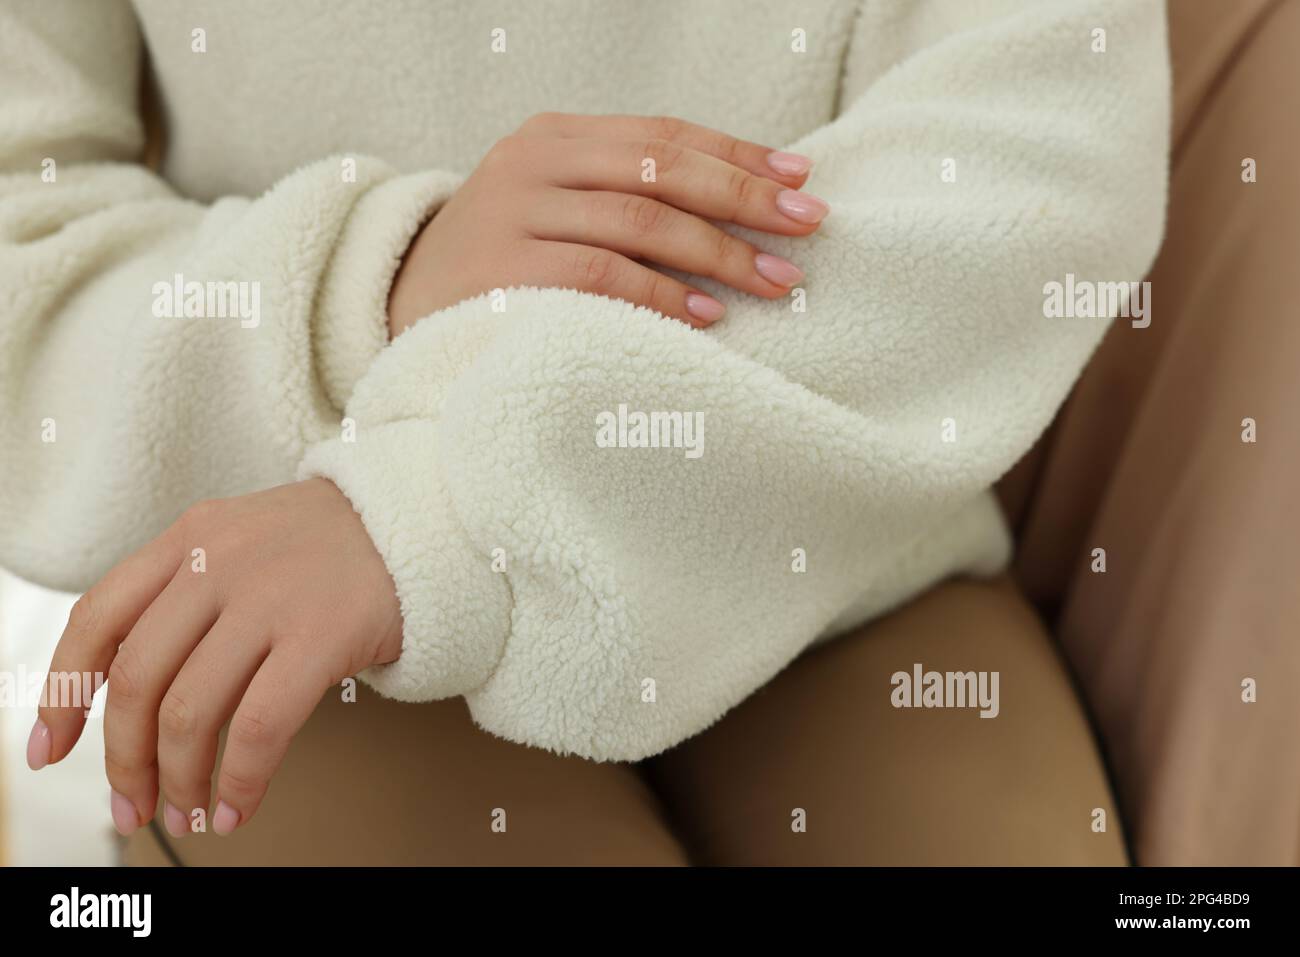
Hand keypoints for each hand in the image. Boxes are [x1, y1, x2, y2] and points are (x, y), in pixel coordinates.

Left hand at [27, 479, 402, 837]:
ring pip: (192, 711)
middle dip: (125, 761)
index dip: (64, 694)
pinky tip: (237, 806)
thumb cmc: (329, 548)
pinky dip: (240, 782)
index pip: (98, 619)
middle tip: (133, 805)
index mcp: (187, 537)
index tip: (52, 749)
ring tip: (190, 812)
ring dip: (180, 781)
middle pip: (138, 681)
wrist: (420, 521)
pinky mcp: (322, 634)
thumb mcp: (240, 542)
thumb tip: (133, 692)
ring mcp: (270, 597)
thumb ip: (184, 594)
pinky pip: (261, 727)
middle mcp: (216, 562)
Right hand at [387, 112, 829, 335]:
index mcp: (555, 135)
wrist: (400, 302)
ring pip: (639, 220)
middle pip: (661, 168)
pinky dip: (661, 295)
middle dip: (743, 198)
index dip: (738, 153)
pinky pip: (601, 277)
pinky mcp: (502, 270)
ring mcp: (514, 212)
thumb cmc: (504, 260)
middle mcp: (533, 161)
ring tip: (774, 280)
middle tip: (806, 227)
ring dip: (718, 252)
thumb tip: (744, 207)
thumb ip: (625, 194)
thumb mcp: (556, 205)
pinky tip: (706, 314)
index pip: (664, 133)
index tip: (801, 180)